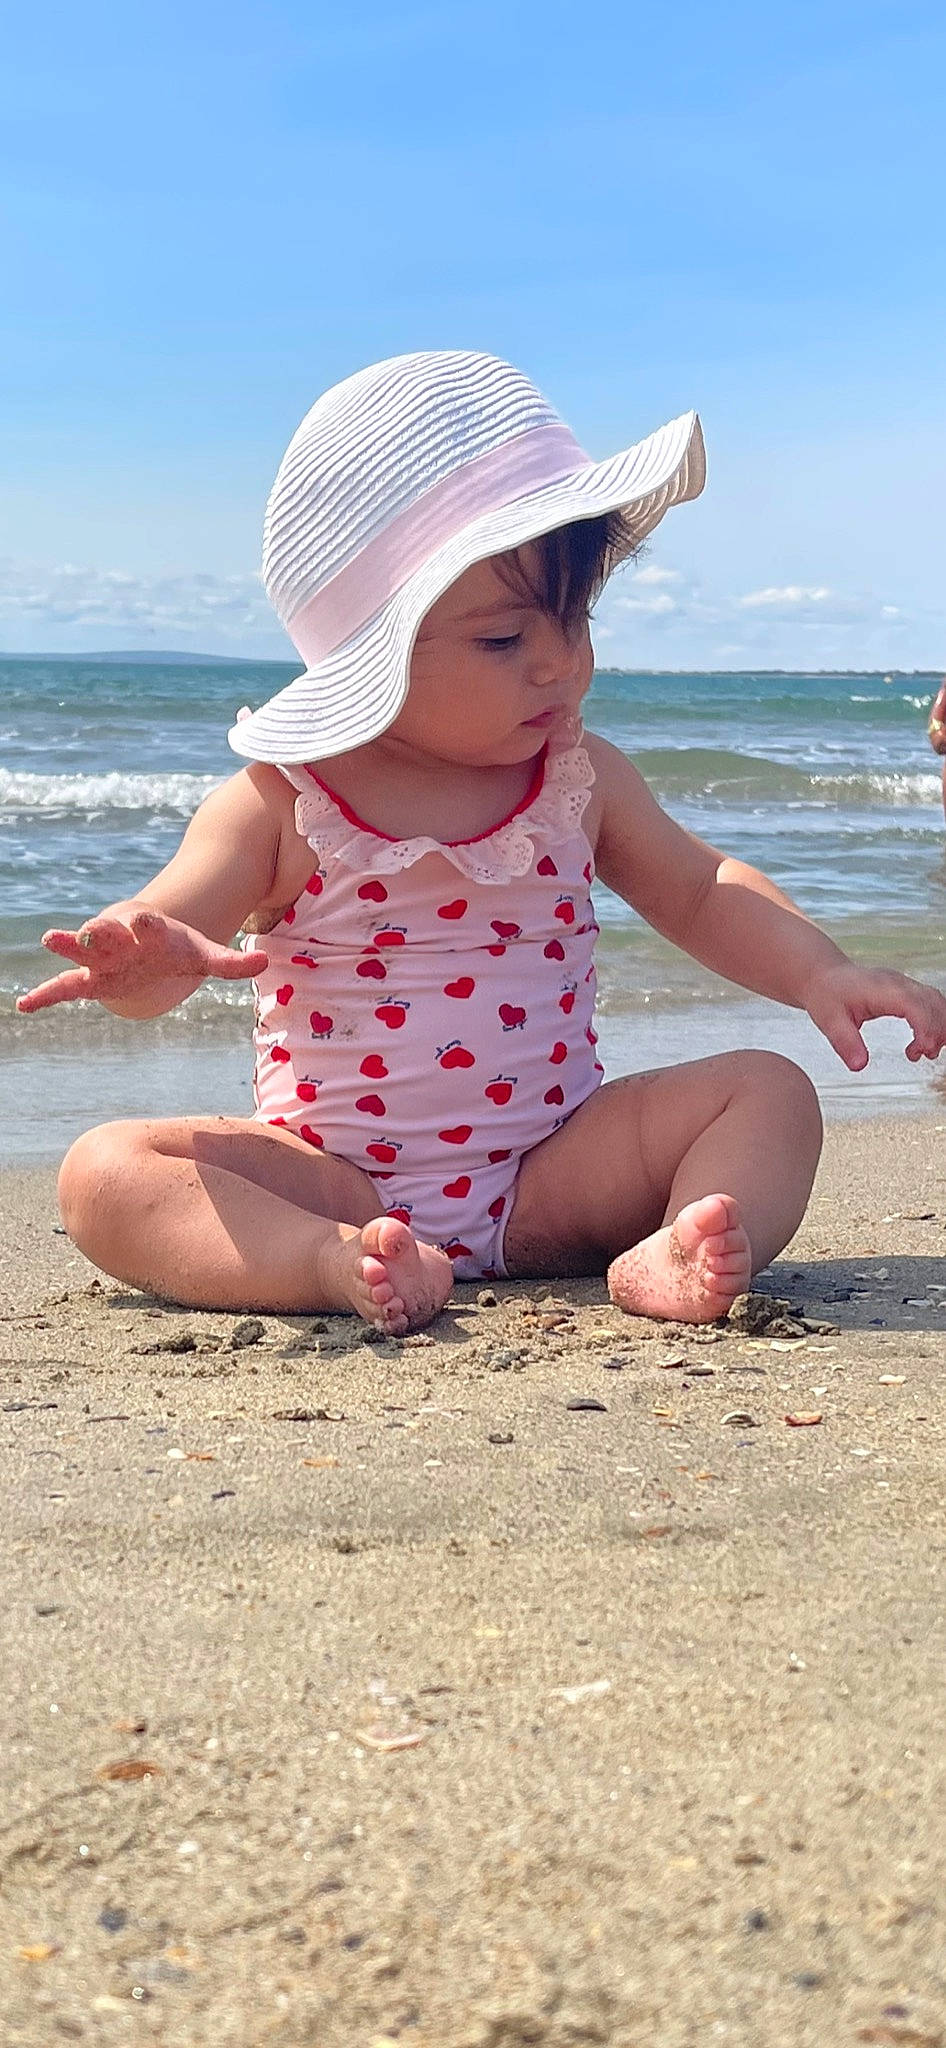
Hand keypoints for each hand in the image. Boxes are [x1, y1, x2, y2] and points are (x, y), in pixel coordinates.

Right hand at [16, 905, 269, 1013]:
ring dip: (67, 945)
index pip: (150, 926)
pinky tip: (24, 1006)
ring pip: (82, 951)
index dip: (150, 926)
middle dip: (101, 930)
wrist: (148, 943)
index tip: (147, 923)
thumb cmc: (176, 949)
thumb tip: (266, 961)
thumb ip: (231, 962)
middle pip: (109, 932)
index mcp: (151, 930)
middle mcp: (121, 939)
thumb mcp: (204, 955)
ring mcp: (102, 958)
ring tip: (49, 939)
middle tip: (92, 928)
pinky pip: (64, 987)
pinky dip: (45, 996)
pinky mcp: (90, 980)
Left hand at [805, 961, 945, 1070]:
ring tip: (924, 1052)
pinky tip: (922, 1041)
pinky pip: (930, 1002)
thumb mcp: (830, 1022)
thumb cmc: (827, 994)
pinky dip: (934, 1022)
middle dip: (936, 1032)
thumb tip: (859, 1065)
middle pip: (934, 1004)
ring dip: (938, 1027)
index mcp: (883, 990)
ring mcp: (904, 985)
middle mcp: (899, 984)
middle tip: (922, 1055)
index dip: (925, 1029)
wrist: (825, 976)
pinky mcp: (906, 990)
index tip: (921, 1051)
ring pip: (937, 1002)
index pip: (916, 1006)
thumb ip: (845, 1043)